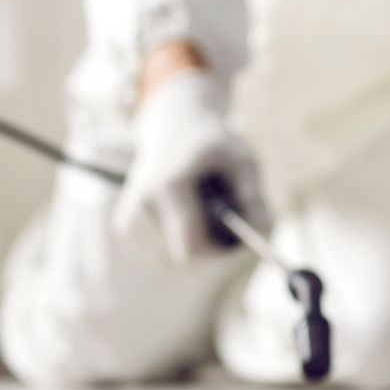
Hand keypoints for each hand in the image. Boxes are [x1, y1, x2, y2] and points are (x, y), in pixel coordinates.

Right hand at [112, 67, 270, 268]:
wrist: (173, 127)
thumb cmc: (213, 145)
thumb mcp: (241, 160)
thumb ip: (253, 196)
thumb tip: (264, 231)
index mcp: (168, 187)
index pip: (191, 250)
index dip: (219, 259)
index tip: (239, 249)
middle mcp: (142, 205)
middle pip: (181, 262)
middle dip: (210, 257)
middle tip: (231, 239)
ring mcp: (128, 218)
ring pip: (170, 263)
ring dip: (195, 252)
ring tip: (209, 218)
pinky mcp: (125, 226)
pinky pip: (160, 257)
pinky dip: (178, 248)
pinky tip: (188, 220)